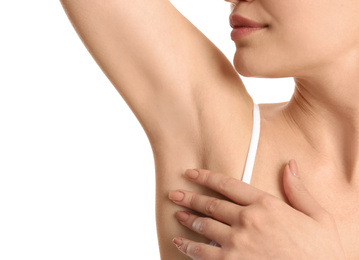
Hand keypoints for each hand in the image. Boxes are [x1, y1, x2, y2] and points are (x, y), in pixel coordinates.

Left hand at [168, 160, 345, 259]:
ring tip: (178, 215)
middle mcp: (248, 220)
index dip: (206, 177)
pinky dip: (189, 248)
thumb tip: (290, 165)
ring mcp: (237, 243)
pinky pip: (203, 253)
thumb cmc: (321, 251)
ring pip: (204, 226)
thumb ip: (298, 190)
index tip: (191, 173)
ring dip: (188, 219)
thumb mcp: (318, 216)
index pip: (228, 184)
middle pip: (211, 204)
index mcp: (266, 205)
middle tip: (174, 193)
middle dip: (190, 198)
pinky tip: (181, 243)